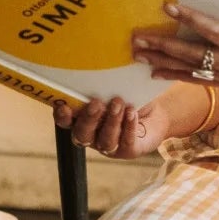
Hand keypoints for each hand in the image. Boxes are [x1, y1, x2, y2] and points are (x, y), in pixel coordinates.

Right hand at [53, 94, 170, 158]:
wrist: (156, 111)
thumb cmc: (130, 95)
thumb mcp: (116, 86)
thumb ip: (103, 84)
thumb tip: (97, 68)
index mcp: (83, 118)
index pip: (65, 121)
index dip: (62, 116)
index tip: (64, 106)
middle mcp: (93, 134)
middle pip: (82, 134)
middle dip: (88, 119)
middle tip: (96, 103)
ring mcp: (109, 145)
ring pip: (105, 140)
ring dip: (111, 122)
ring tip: (119, 103)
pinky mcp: (127, 150)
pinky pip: (125, 143)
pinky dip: (128, 127)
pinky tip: (132, 113)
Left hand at [132, 4, 218, 99]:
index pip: (212, 28)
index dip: (189, 17)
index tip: (167, 6)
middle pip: (191, 52)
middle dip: (162, 44)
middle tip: (138, 36)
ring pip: (188, 68)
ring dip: (161, 60)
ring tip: (138, 53)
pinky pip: (195, 80)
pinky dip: (174, 74)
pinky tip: (155, 71)